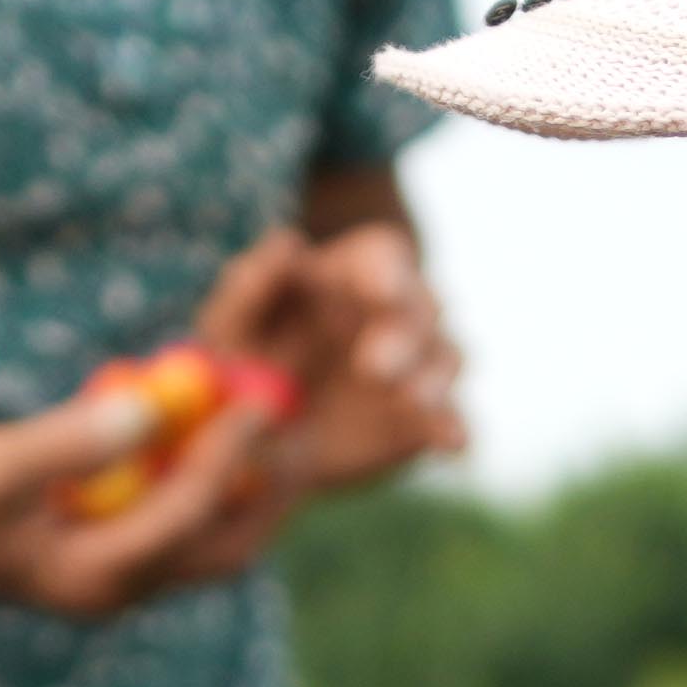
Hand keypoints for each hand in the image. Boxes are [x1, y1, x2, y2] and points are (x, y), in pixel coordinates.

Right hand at [0, 362, 305, 614]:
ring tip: (277, 420)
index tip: (256, 400)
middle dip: (267, 492)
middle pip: (224, 550)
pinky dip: (210, 476)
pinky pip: (184, 518)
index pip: (185, 520)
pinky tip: (222, 423)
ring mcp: (118, 575)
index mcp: (93, 579)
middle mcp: (117, 589)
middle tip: (297, 426)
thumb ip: (68, 442)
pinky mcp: (112, 549)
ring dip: (248, 485)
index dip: (226, 456)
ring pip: (211, 539)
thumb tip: (144, 408)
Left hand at [252, 219, 466, 495]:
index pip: (385, 258)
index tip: (382, 290)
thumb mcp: (231, 320)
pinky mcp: (423, 420)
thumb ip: (253, 282)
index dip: (388, 270)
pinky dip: (456, 430)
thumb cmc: (243, 358)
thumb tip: (290, 242)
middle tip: (375, 366)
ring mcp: (415, 368)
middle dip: (406, 334)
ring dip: (436, 378)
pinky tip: (454, 444)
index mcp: (353, 276)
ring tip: (414, 401)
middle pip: (423, 308)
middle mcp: (395, 315)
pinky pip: (448, 421)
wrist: (255, 436)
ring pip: (447, 358)